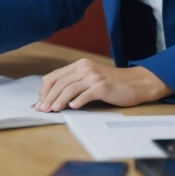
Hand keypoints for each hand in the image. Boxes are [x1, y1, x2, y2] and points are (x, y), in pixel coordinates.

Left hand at [33, 58, 172, 111]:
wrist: (135, 82)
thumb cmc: (112, 83)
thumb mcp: (91, 78)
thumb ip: (75, 84)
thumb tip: (54, 99)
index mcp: (79, 65)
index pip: (55, 76)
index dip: (45, 90)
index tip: (39, 102)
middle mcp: (85, 68)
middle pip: (60, 82)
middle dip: (48, 97)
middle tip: (41, 109)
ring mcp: (94, 76)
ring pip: (70, 88)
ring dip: (59, 100)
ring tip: (53, 110)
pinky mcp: (102, 86)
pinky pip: (86, 94)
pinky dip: (78, 101)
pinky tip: (72, 108)